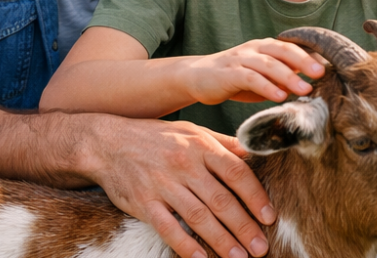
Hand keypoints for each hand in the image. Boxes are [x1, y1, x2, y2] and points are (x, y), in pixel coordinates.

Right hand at [87, 116, 274, 257]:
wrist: (107, 142)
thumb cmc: (156, 137)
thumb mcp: (192, 131)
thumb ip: (223, 143)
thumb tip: (254, 153)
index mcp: (201, 146)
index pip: (237, 173)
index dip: (256, 196)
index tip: (269, 216)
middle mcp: (184, 165)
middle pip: (222, 200)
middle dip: (244, 227)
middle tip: (260, 248)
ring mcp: (163, 184)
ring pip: (199, 217)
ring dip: (222, 240)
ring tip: (239, 257)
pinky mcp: (143, 202)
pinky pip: (168, 227)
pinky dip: (185, 244)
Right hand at [189, 38, 326, 104]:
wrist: (196, 77)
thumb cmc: (235, 79)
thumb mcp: (263, 76)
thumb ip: (283, 76)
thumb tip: (312, 84)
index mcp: (266, 46)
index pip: (293, 47)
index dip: (312, 55)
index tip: (331, 67)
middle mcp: (255, 48)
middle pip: (284, 50)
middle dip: (305, 61)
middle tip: (322, 74)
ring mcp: (241, 59)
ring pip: (269, 64)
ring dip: (289, 76)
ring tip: (305, 89)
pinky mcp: (229, 73)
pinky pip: (251, 78)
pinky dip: (267, 87)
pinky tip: (279, 96)